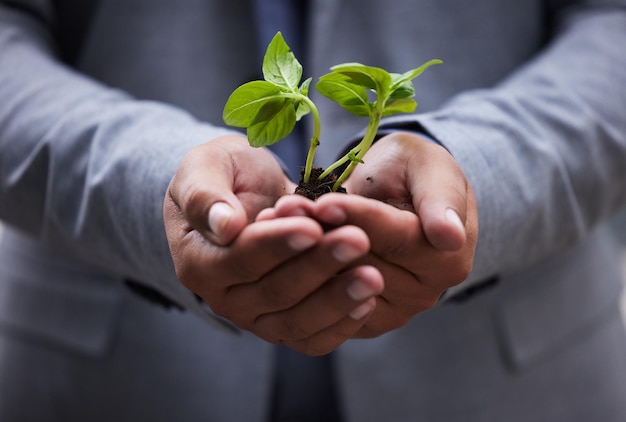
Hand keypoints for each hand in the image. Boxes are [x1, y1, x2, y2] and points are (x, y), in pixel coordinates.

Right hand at [164, 135, 382, 354]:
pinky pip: (311, 338)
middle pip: (275, 292)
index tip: (312, 227)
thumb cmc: (223, 174)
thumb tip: (225, 227)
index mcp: (199, 261)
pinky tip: (368, 301)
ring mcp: (255, 316)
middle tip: (358, 240)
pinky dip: (340, 324)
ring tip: (372, 275)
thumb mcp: (204, 167)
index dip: (278, 244)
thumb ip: (205, 195)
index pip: (241, 259)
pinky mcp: (283, 324)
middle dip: (319, 266)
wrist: (244, 192)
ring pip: (296, 322)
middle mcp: (225, 298)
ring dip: (337, 300)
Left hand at [263, 131, 476, 336]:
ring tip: (274, 220)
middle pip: (363, 265)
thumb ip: (441, 198)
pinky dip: (297, 269)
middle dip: (322, 234)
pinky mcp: (361, 318)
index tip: (324, 202)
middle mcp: (423, 293)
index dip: (358, 219)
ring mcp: (392, 310)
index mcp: (447, 259)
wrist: (398, 195)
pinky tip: (272, 240)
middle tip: (285, 209)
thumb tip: (448, 237)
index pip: (396, 239)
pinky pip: (323, 299)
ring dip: (301, 252)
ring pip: (337, 284)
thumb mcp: (431, 169)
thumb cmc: (414, 173)